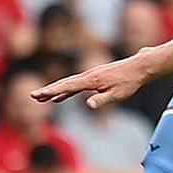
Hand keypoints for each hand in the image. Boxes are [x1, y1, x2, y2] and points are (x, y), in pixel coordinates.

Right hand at [33, 52, 151, 107]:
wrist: (140, 67)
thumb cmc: (129, 82)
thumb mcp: (118, 95)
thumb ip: (102, 100)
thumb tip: (88, 105)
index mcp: (91, 80)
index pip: (67, 86)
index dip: (51, 91)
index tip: (38, 94)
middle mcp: (88, 75)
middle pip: (64, 83)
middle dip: (48, 90)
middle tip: (33, 96)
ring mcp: (91, 75)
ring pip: (68, 84)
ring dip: (54, 91)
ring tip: (41, 98)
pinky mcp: (95, 77)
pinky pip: (76, 85)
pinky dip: (66, 91)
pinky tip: (60, 98)